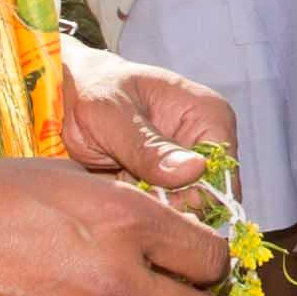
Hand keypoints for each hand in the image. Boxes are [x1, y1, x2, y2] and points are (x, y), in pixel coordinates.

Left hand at [57, 40, 233, 188]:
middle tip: (127, 193)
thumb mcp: (112, 116)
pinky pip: (166, 205)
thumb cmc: (95, 90)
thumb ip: (147, 148)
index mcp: (210, 117)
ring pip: (186, 204)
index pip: (222, 172)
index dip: (193, 195)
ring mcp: (189, 161)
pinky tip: (120, 187)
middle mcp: (208, 141)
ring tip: (119, 185)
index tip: (152, 201)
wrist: (74, 90)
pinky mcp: (170, 177)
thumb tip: (194, 172)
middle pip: (208, 194)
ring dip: (153, 205)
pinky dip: (142, 205)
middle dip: (169, 202)